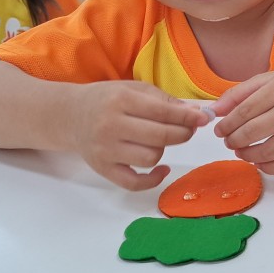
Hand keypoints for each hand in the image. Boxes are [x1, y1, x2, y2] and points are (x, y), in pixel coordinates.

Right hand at [70, 81, 210, 189]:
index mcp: (121, 100)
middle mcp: (111, 125)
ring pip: (150, 157)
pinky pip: (134, 183)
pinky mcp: (102, 168)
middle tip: (189, 130)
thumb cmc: (108, 99)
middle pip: (160, 137)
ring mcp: (105, 150)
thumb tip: (196, 115)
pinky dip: (152, 180)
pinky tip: (161, 169)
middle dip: (183, 134)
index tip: (203, 119)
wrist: (71, 115)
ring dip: (164, 150)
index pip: (163, 113)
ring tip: (161, 141)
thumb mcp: (135, 89)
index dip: (188, 118)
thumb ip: (165, 101)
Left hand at [213, 69, 273, 173]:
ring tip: (241, 151)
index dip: (227, 124)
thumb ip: (240, 93)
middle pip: (253, 133)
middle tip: (229, 142)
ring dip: (247, 155)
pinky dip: (266, 167)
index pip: (245, 111)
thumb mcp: (269, 80)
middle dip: (234, 140)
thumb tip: (214, 112)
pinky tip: (259, 160)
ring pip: (267, 152)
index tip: (219, 130)